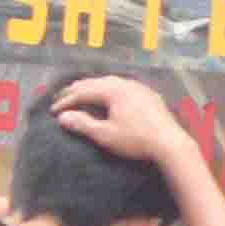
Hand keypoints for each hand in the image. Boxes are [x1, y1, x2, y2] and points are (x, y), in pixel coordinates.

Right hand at [55, 75, 200, 169]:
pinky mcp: (149, 95)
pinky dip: (108, 89)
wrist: (171, 144)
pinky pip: (122, 86)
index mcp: (113, 91)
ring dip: (92, 87)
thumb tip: (63, 117)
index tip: (53, 111)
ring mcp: (139, 88)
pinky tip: (108, 95)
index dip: (66, 101)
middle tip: (61, 98)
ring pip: (110, 82)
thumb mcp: (105, 135)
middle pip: (95, 82)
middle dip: (76, 90)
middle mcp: (125, 84)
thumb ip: (82, 124)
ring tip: (81, 94)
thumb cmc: (135, 139)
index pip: (83, 92)